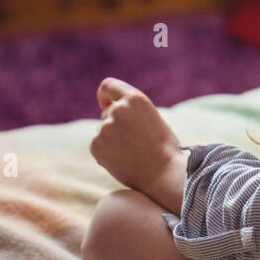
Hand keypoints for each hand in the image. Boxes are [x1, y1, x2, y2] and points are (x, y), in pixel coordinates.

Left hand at [90, 78, 185, 211]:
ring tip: (131, 153)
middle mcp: (118, 109)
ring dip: (112, 139)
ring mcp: (105, 127)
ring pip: (104, 130)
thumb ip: (131, 111)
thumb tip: (106, 108)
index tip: (104, 102)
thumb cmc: (163, 148)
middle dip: (115, 123)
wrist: (162, 174)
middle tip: (133, 141)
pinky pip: (98, 145)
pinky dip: (107, 153)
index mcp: (135, 99)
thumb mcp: (151, 118)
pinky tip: (123, 161)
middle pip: (108, 112)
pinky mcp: (96, 144)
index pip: (109, 86)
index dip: (105, 94)